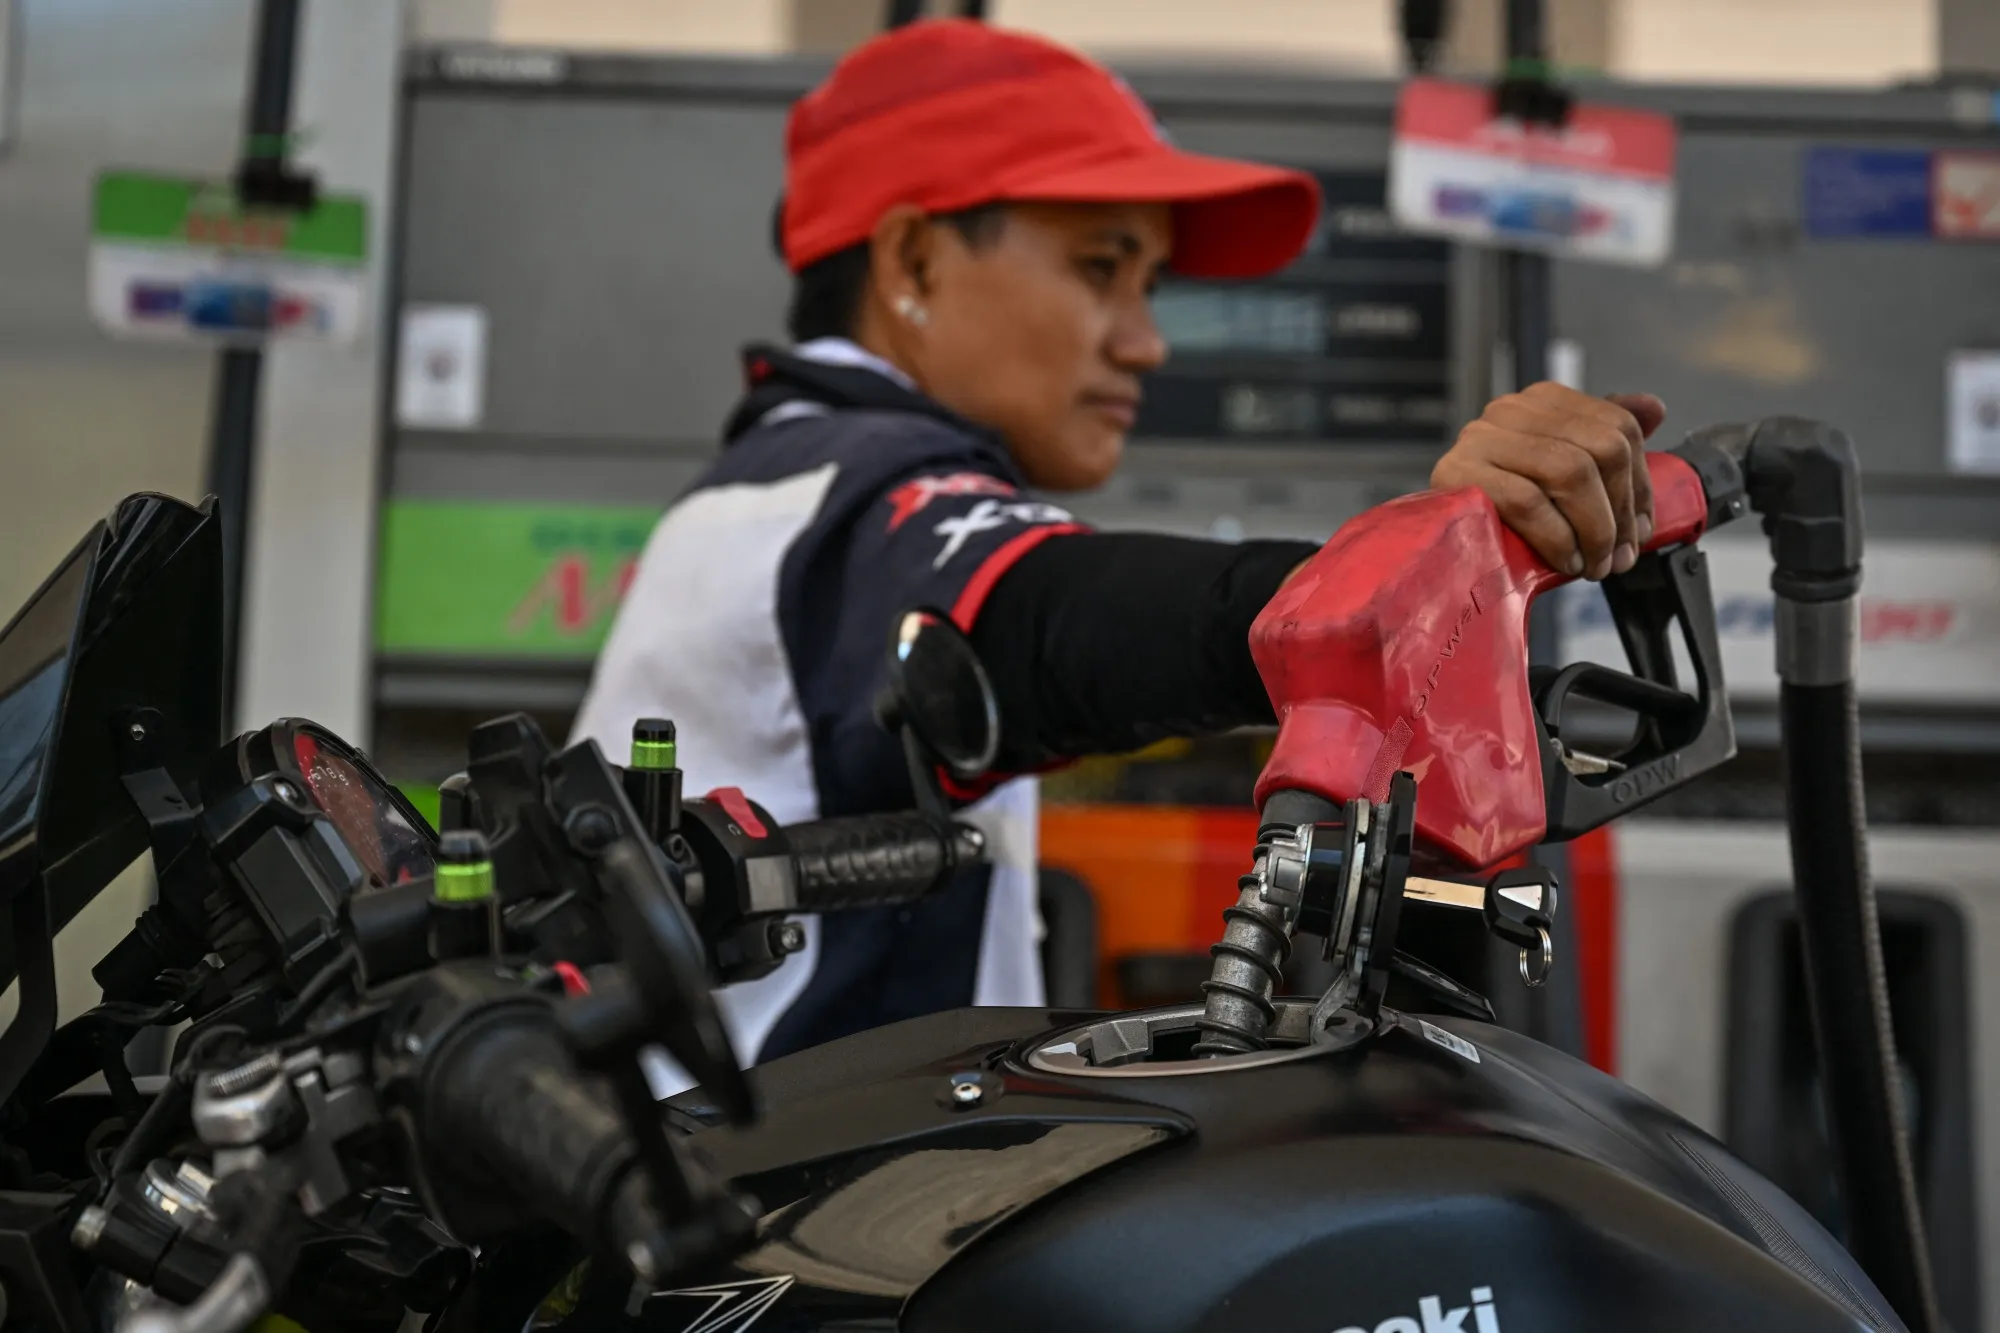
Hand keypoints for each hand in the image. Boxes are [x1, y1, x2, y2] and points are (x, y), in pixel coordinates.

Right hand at [1431, 383, 1666, 580]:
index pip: (1618, 428)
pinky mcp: (1457, 472)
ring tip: (1592, 565)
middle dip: (1620, 514)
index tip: (1641, 531)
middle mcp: (1512, 409)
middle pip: (1601, 448)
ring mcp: (1481, 436)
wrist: (1431, 538)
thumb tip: (1654, 408)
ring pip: (1570, 471)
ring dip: (1594, 530)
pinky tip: (1564, 560)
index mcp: (1543, 401)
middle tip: (1617, 558)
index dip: (1639, 486)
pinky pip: (1528, 501)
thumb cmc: (1500, 509)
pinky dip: (1556, 537)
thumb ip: (1604, 438)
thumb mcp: (1559, 472)